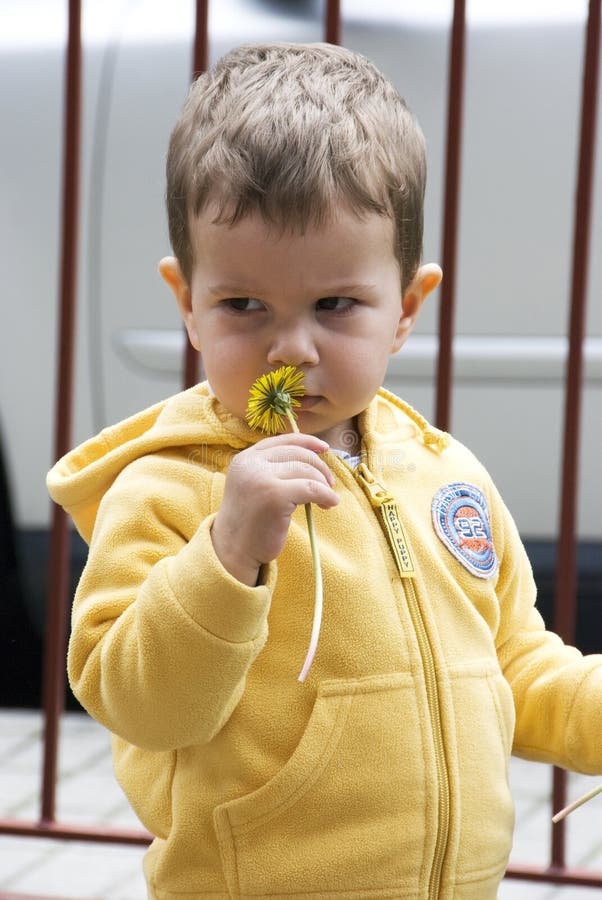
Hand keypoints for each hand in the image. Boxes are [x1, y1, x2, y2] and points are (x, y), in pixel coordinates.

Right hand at [211, 433, 337, 585]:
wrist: (233, 550)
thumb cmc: (250, 521)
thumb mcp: (254, 486)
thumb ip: (273, 469)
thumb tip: (313, 457)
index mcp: (245, 459)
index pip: (283, 441)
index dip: (307, 442)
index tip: (324, 448)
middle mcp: (251, 464)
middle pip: (298, 454)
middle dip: (319, 468)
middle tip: (329, 484)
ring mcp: (261, 478)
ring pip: (307, 471)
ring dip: (324, 484)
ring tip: (328, 499)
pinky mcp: (275, 496)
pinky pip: (312, 489)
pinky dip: (327, 495)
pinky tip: (330, 503)